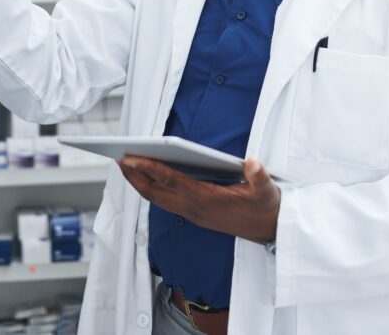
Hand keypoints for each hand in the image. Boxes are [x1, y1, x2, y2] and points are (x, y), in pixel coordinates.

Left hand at [118, 155, 280, 244]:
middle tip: (117, 158)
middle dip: (135, 177)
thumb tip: (253, 163)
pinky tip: (147, 178)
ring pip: (158, 199)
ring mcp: (193, 214)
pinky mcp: (195, 215)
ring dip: (139, 183)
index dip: (150, 169)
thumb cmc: (266, 207)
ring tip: (126, 165)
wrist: (270, 231)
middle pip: (156, 193)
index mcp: (208, 199)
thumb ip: (260, 176)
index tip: (131, 158)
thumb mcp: (267, 191)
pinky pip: (165, 202)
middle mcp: (195, 209)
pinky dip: (152, 189)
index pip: (172, 181)